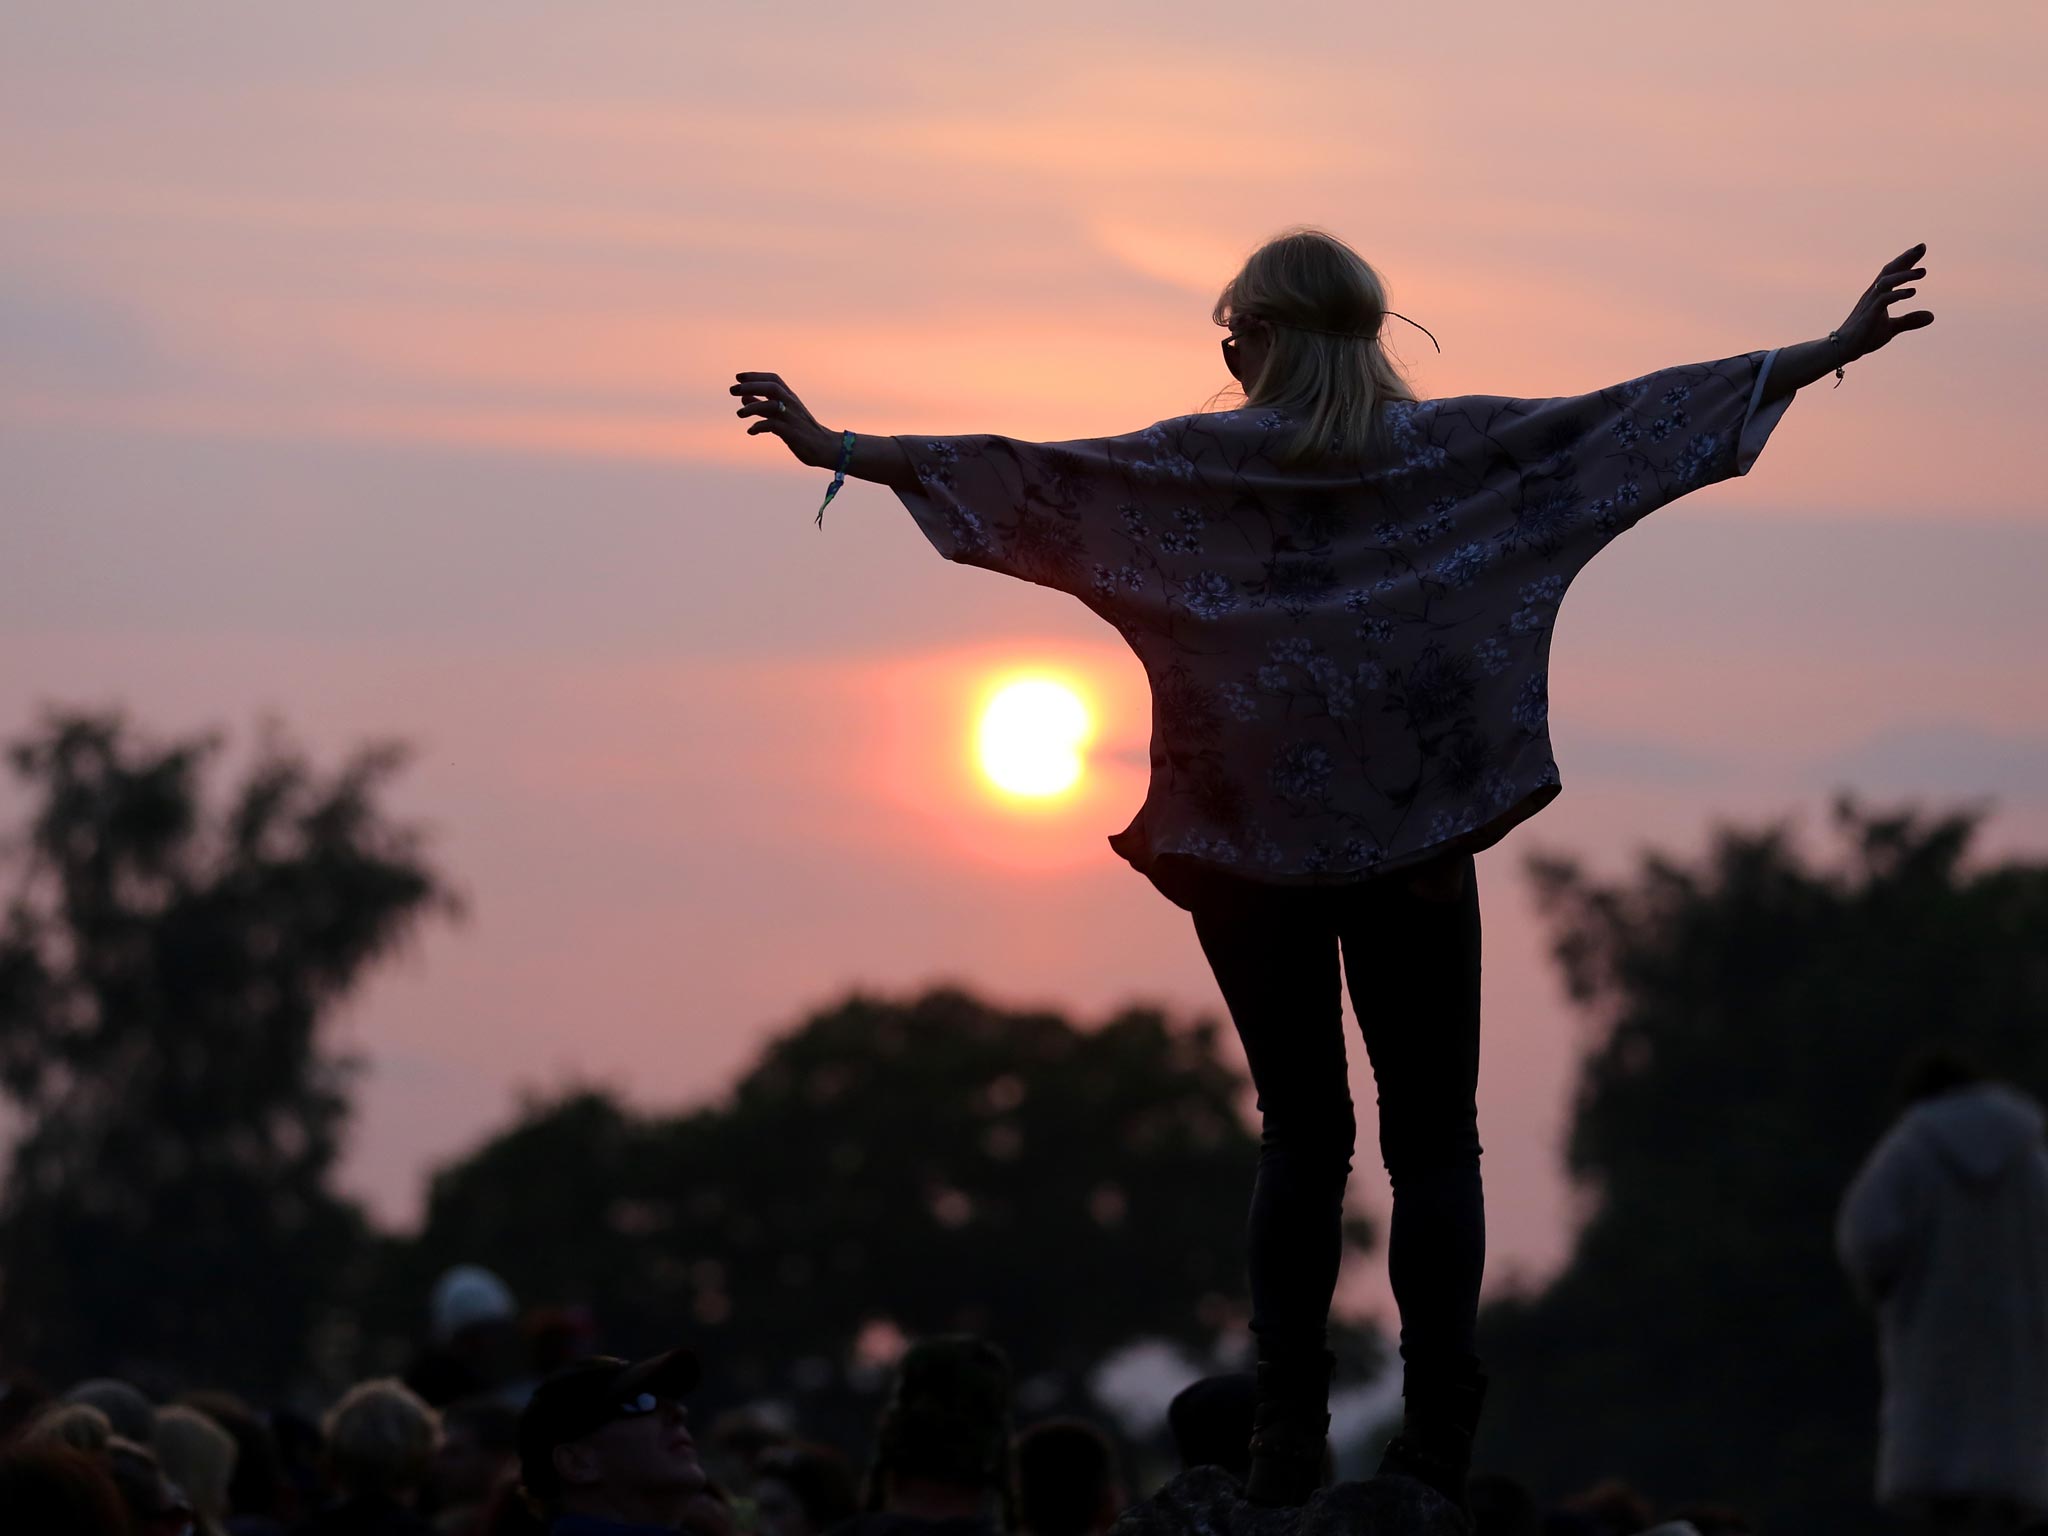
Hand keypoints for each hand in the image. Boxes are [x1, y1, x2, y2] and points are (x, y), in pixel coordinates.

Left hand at [731, 372, 837, 467]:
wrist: (824, 447)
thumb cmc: (801, 430)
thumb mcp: (780, 415)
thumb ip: (762, 405)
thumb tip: (743, 397)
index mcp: (790, 398)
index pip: (773, 380)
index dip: (755, 376)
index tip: (738, 377)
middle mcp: (792, 404)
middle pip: (771, 388)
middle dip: (751, 386)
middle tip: (732, 390)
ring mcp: (792, 418)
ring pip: (771, 405)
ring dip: (752, 407)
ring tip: (739, 414)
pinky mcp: (792, 433)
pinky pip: (773, 426)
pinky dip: (759, 426)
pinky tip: (751, 431)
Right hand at [1835, 243, 1934, 362]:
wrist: (1842, 349)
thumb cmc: (1864, 337)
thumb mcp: (1891, 328)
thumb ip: (1909, 320)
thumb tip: (1932, 316)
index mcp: (1877, 294)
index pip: (1892, 272)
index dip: (1906, 260)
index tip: (1921, 248)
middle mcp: (1873, 294)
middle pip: (1890, 270)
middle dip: (1906, 258)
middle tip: (1923, 246)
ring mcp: (1870, 303)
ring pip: (1887, 282)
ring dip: (1905, 275)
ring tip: (1923, 272)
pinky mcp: (1869, 314)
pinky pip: (1884, 299)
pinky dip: (1898, 294)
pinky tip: (1912, 292)